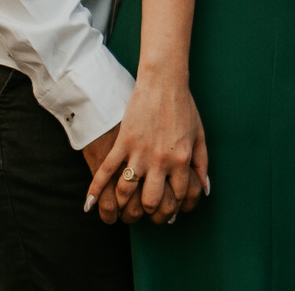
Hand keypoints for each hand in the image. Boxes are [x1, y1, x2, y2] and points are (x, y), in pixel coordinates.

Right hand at [84, 72, 208, 227]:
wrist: (163, 81)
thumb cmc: (183, 106)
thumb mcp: (199, 135)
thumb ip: (203, 164)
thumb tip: (205, 190)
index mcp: (181, 159)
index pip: (177, 197)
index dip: (174, 206)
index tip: (169, 208)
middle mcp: (160, 160)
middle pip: (152, 201)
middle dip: (150, 212)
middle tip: (147, 213)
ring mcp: (140, 151)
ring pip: (128, 191)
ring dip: (124, 205)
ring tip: (123, 209)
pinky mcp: (123, 141)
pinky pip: (107, 169)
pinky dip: (96, 189)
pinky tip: (89, 205)